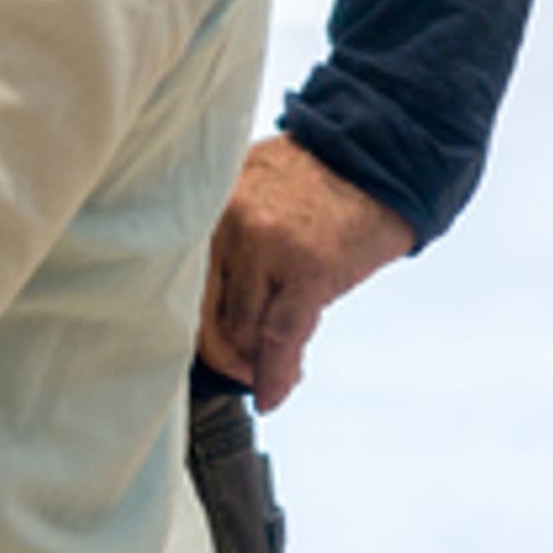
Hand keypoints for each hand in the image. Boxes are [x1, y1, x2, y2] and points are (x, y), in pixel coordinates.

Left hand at [200, 135, 415, 408]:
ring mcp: (266, 247)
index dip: (179, 321)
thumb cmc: (310, 178)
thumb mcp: (247, 188)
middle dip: (214, 350)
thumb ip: (220, 234)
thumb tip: (201, 295)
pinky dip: (276, 373)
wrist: (377, 157)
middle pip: (199, 308)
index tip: (186, 347)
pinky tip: (273, 394)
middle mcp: (227, 223)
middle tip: (231, 370)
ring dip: (249, 362)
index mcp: (205, 203)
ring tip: (261, 373)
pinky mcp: (309, 270)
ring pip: (240, 328)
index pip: (174, 276)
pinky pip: (280, 335)